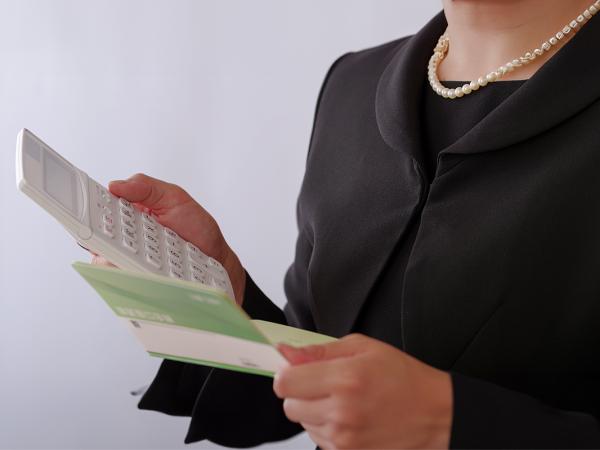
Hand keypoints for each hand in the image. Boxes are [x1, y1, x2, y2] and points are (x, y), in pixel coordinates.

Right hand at [93, 173, 245, 303]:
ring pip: (105, 261)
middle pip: (96, 237)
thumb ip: (146, 187)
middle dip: (93, 235)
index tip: (82, 209)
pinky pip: (122, 278)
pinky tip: (133, 270)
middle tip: (102, 233)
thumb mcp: (174, 197)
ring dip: (109, 257)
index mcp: (130, 212)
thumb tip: (116, 185)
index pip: (101, 209)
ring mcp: (131, 259)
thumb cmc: (196, 227)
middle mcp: (126, 237)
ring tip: (122, 253)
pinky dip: (124, 275)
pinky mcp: (139, 278)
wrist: (216, 258)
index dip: (87, 209)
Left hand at [273, 334, 452, 449]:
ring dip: (314, 411)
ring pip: (303, 424)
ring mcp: (344, 439)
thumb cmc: (402, 377)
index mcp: (344, 379)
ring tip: (343, 401)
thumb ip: (320, 351)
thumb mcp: (363, 347)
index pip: (285, 383)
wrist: (435, 413)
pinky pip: (319, 440)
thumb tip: (286, 353)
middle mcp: (341, 412)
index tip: (298, 371)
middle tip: (325, 384)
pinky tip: (349, 417)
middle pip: (289, 406)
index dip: (288, 374)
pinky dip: (327, 428)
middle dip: (300, 393)